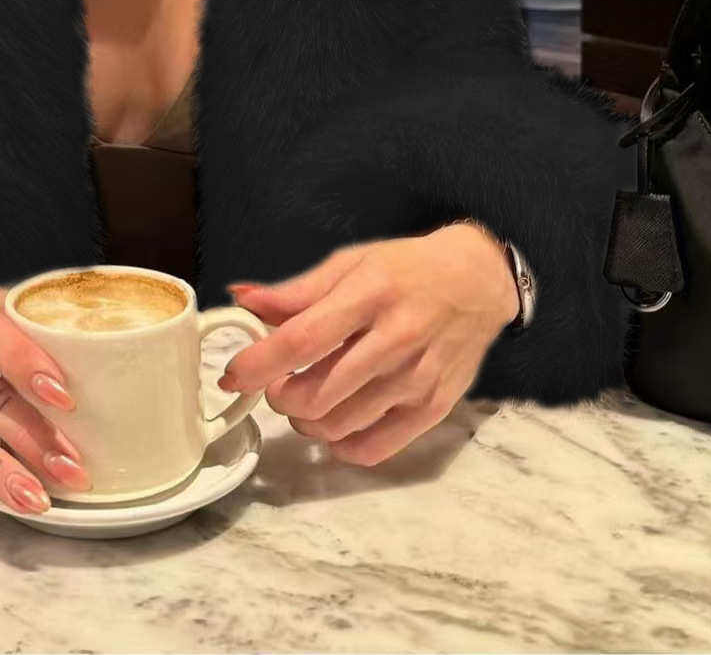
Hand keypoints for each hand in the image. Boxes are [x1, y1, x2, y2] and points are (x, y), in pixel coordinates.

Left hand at [218, 223, 518, 466]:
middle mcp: (396, 339)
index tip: (232, 374)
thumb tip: (242, 298)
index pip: (301, 340)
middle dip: (279, 396)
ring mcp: (417, 379)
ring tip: (304, 400)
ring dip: (305, 421)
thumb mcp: (351, 263)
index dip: (257, 364)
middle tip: (277, 383)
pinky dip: (341, 445)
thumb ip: (296, 290)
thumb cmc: (406, 269)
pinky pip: (374, 448)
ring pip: (339, 425)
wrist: (479, 282)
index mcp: (369, 294)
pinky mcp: (434, 408)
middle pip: (316, 393)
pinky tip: (335, 423)